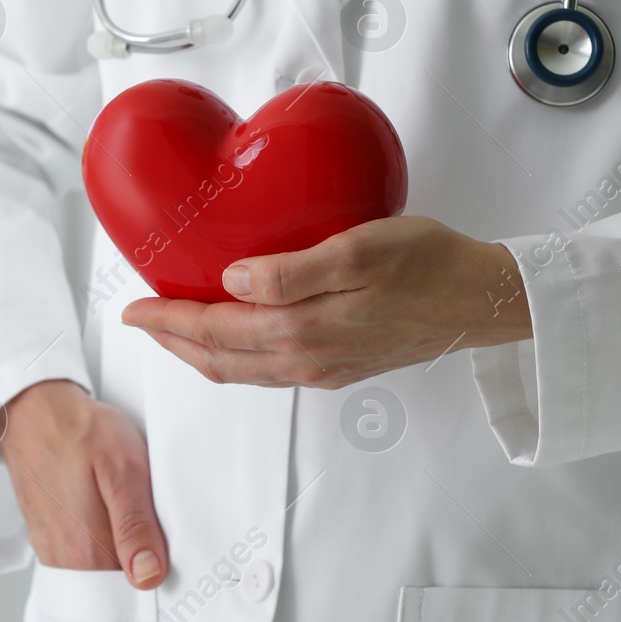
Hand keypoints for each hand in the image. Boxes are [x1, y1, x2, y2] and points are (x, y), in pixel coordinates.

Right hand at [0, 379, 168, 587]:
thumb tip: (148, 577)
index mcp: (89, 553)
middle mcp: (66, 561)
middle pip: (118, 585)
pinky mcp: (47, 535)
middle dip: (142, 567)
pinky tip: (109, 514)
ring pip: (101, 570)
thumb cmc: (81, 432)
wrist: (33, 408)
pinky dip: (101, 541)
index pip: (136, 594)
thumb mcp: (124, 469)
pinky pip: (82, 555)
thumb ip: (136, 526)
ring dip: (122, 553)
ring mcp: (53, 549)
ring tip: (132, 516)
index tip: (174, 555)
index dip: (160, 577)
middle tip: (156, 527)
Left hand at [120, 216, 530, 388]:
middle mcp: (309, 361)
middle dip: (173, 342)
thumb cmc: (432, 265)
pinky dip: (237, 357)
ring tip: (175, 330)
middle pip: (220, 360)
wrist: (487, 303)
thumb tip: (233, 279)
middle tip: (140, 320)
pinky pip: (270, 371)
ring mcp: (326, 369)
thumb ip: (294, 271)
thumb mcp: (362, 250)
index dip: (169, 322)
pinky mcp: (343, 366)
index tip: (133, 308)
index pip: (216, 332)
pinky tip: (236, 335)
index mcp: (305, 332)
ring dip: (201, 353)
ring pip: (243, 371)